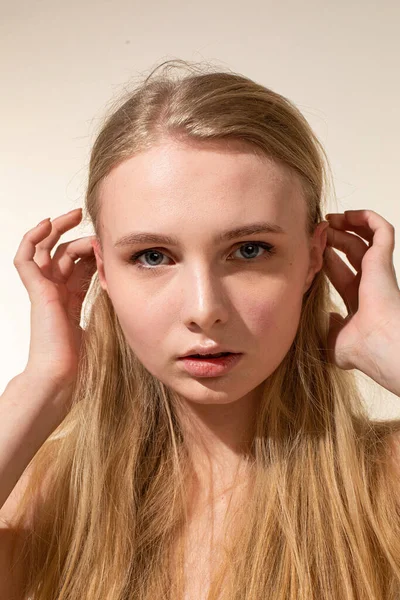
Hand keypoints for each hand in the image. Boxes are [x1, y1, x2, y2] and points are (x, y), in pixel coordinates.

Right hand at [13, 209, 96, 395]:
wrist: (62, 375)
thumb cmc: (81, 358)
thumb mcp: (103, 323)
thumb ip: (109, 306)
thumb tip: (130, 293)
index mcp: (69, 299)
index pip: (78, 265)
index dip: (92, 250)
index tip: (109, 243)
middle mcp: (55, 291)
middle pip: (62, 253)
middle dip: (77, 235)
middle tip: (90, 220)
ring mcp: (44, 290)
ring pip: (44, 250)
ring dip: (58, 229)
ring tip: (73, 215)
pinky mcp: (37, 290)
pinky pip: (25, 258)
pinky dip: (32, 239)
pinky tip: (47, 225)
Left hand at [324, 209, 399, 395]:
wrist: (379, 345)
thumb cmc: (360, 348)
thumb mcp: (335, 340)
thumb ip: (330, 328)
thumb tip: (329, 317)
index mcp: (358, 299)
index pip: (339, 270)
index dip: (324, 257)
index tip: (309, 250)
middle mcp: (369, 282)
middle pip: (350, 251)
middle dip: (332, 238)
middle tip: (316, 230)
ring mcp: (378, 270)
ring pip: (365, 237)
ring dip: (347, 224)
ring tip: (328, 219)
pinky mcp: (383, 259)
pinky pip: (382, 230)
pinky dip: (367, 217)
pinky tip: (347, 215)